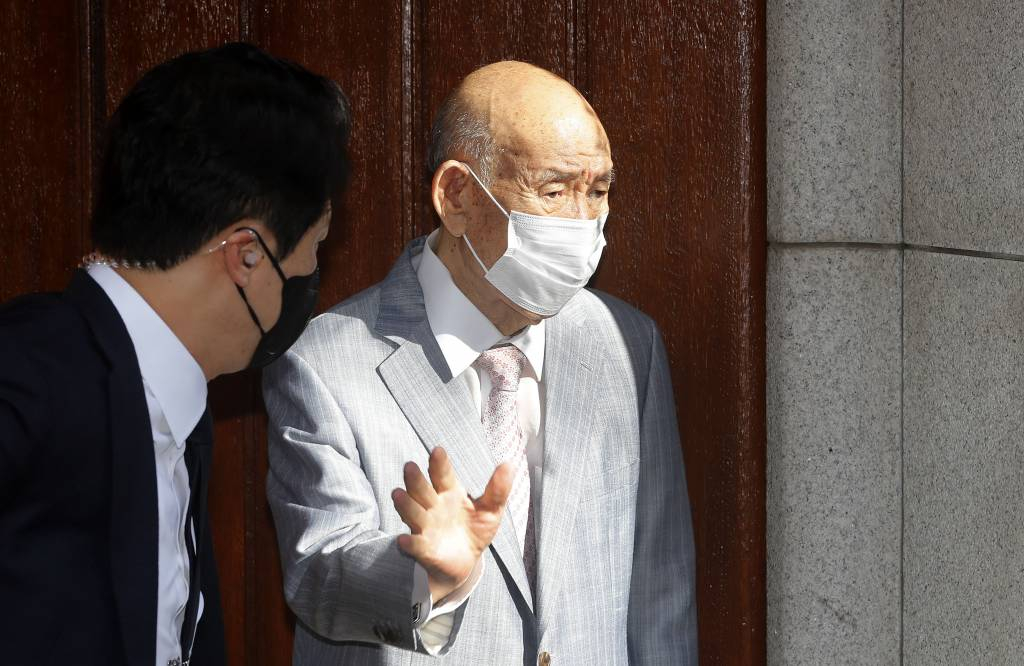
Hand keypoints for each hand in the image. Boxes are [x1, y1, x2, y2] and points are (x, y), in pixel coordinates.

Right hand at [392, 447, 512, 601]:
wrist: (466, 562)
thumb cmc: (475, 530)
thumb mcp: (491, 510)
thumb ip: (498, 489)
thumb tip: (509, 464)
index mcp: (449, 492)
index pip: (443, 475)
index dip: (439, 463)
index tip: (438, 450)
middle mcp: (433, 506)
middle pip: (422, 490)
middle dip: (415, 479)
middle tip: (410, 466)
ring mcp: (425, 526)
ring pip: (413, 512)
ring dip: (405, 504)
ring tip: (397, 494)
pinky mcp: (423, 548)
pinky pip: (415, 544)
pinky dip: (409, 542)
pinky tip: (404, 540)